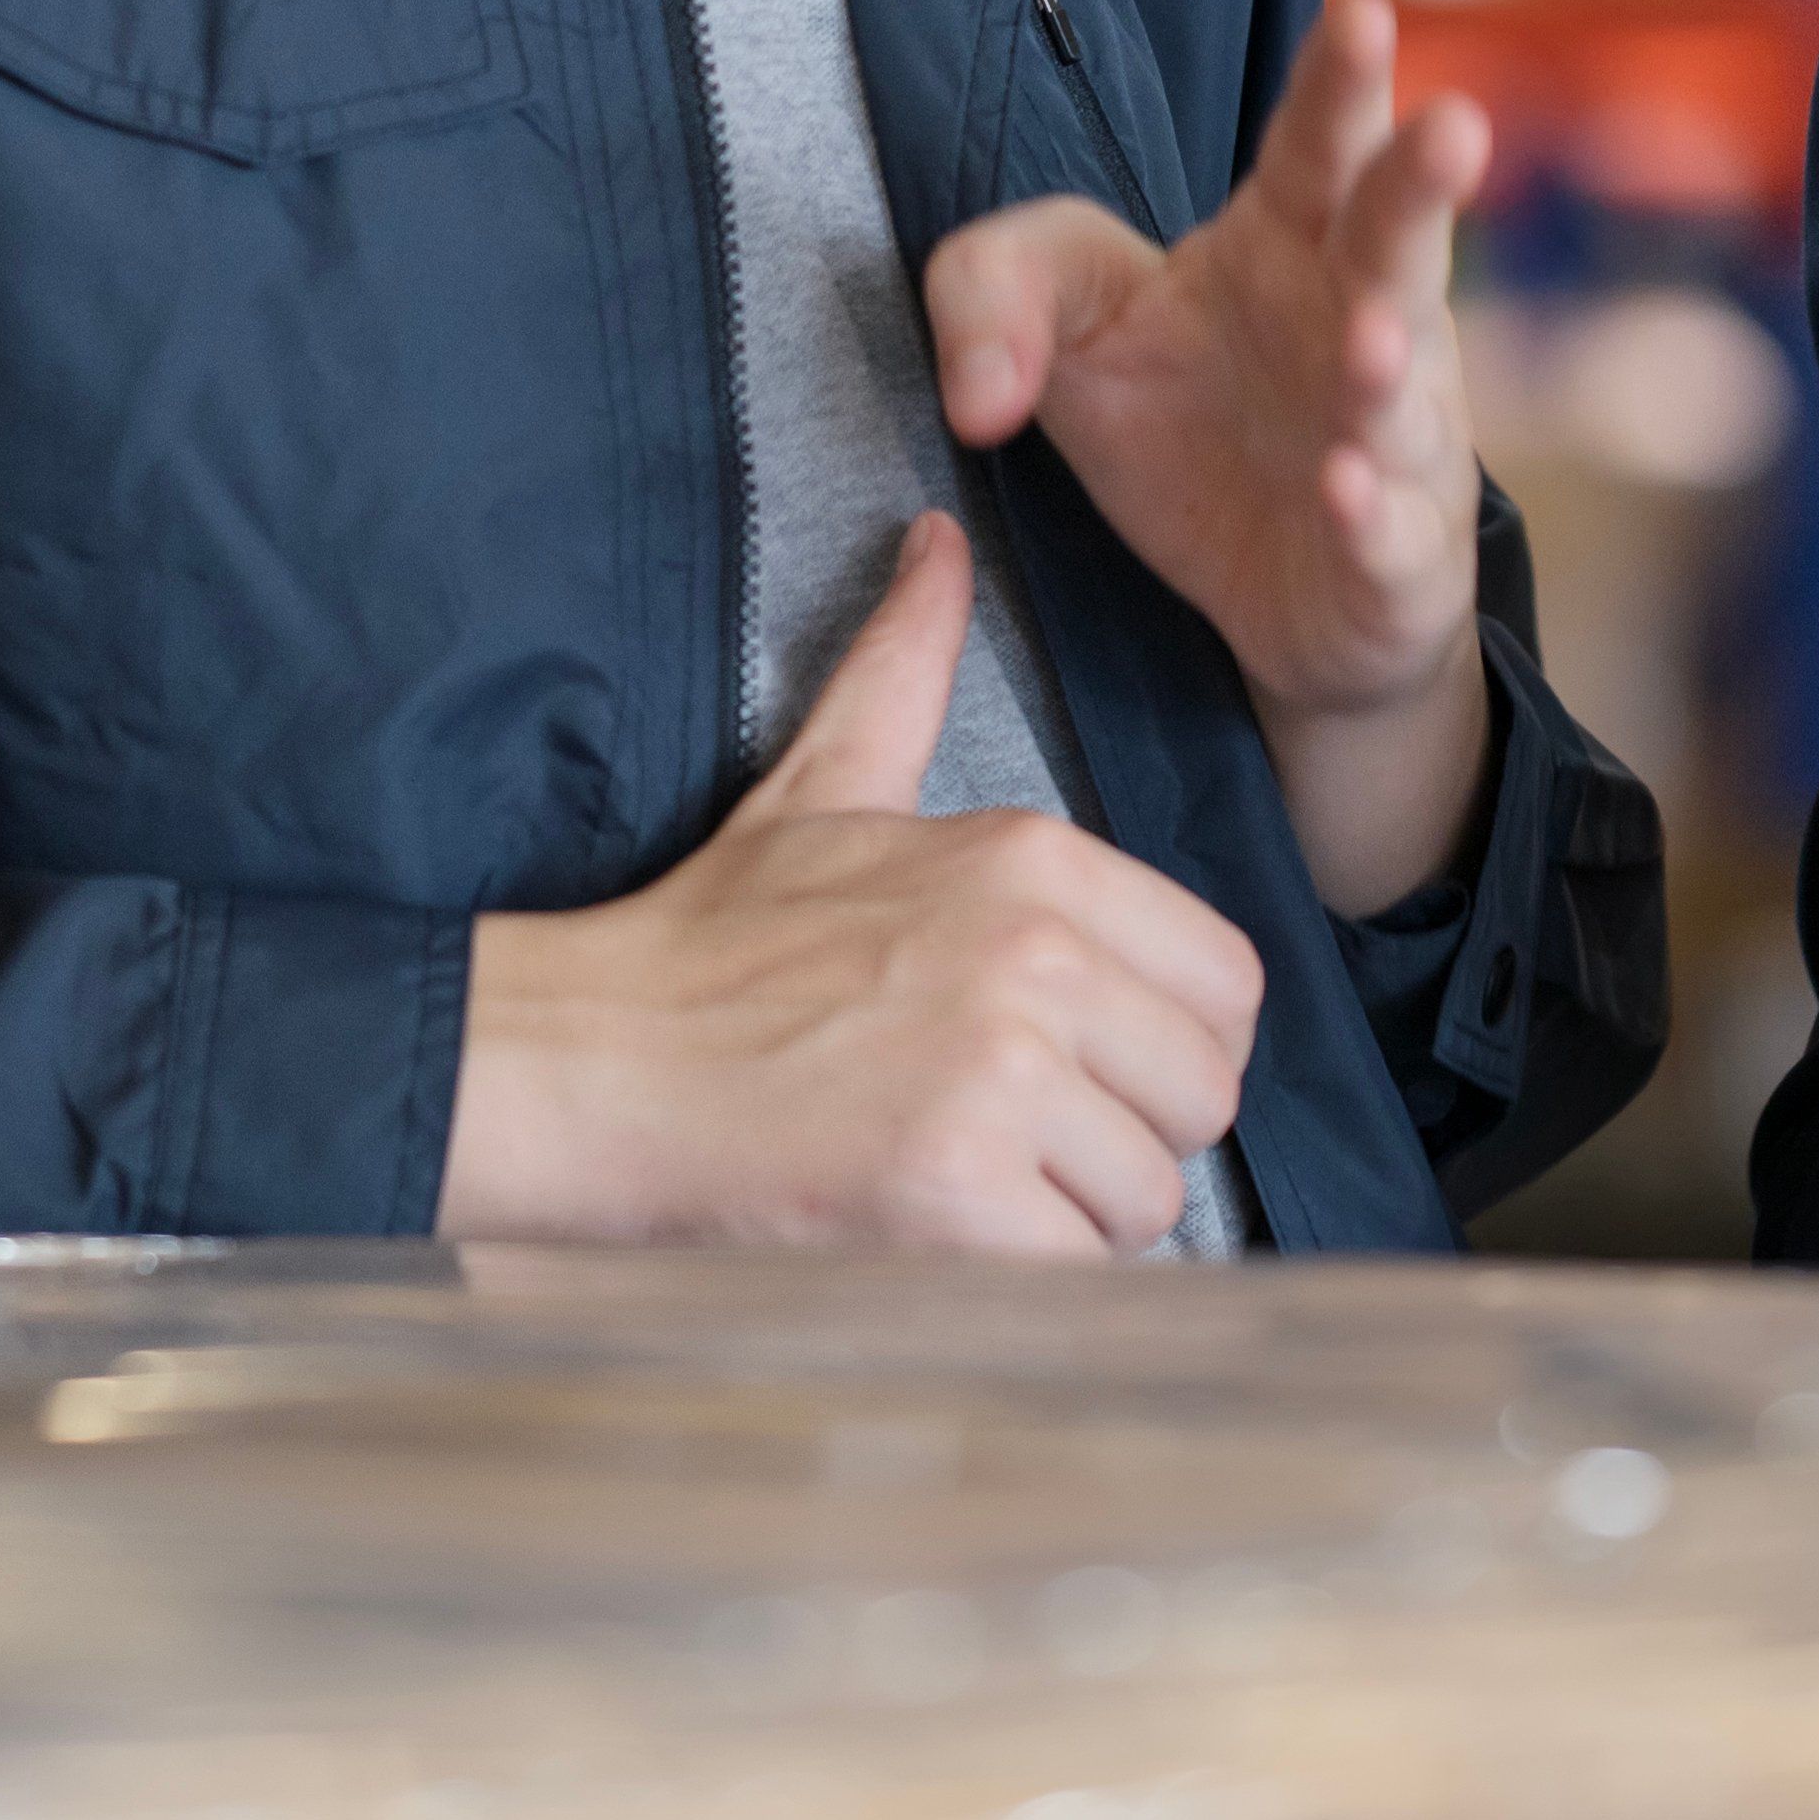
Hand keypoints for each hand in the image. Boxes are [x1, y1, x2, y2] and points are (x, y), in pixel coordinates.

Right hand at [438, 515, 1261, 1255]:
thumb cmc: (713, 943)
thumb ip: (905, 666)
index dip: (1166, 1042)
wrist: (589, 1062)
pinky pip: (1078, 1271)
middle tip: (1008, 1135)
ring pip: (1149, 1197)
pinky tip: (933, 1232)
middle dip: (1125, 1137)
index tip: (1076, 1062)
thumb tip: (937, 540)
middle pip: (1202, 1097)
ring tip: (955, 1177)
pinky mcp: (954, 1191)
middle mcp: (1037, 956)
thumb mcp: (824, 784)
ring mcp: (998, 1074)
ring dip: (1069, 1220)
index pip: (1229, 987)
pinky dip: (1020, 1279)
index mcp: (1037, 861)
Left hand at [925, 0, 1495, 908]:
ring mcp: (1392, 441)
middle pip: (1394, 241)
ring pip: (1403, 397)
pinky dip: (1371, 517)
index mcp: (1289, 239)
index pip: (1315, 144)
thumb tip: (974, 393)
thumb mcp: (1060, 324)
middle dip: (1424, 186)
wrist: (1253, 592)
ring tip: (1371, 340)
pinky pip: (1387, 534)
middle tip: (1452, 126)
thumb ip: (986, 296)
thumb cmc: (1176, 415)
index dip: (1343, 80)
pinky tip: (1342, 491)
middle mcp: (1362, 321)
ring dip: (1391, 368)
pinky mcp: (1391, 556)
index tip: (1367, 7)